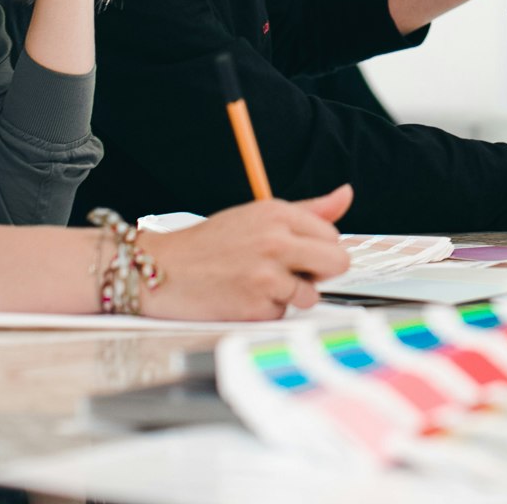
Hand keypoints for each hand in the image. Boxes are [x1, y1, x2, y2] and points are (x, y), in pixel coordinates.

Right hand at [142, 187, 353, 319]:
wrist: (160, 269)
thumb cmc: (210, 244)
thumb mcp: (258, 216)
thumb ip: (308, 210)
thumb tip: (346, 194)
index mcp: (279, 214)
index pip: (333, 236)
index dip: (318, 249)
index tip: (296, 252)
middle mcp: (276, 241)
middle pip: (338, 263)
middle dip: (320, 273)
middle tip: (291, 272)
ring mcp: (267, 275)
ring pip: (312, 294)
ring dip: (290, 295)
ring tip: (256, 283)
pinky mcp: (256, 307)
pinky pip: (283, 313)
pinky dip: (266, 311)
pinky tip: (242, 297)